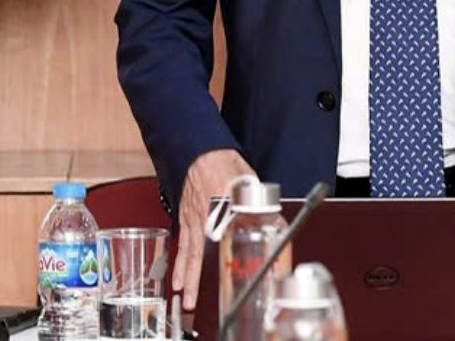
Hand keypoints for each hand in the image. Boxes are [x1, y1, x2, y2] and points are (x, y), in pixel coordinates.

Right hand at [172, 147, 253, 311]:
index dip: (230, 262)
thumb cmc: (223, 162)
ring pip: (188, 252)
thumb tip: (276, 220)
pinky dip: (179, 261)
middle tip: (194, 302)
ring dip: (186, 276)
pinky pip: (182, 243)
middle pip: (200, 255)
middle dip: (197, 281)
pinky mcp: (186, 217)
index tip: (233, 283)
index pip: (228, 241)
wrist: (201, 151)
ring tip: (184, 296)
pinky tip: (178, 275)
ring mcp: (193, 219)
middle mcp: (205, 218)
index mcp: (222, 210)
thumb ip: (260, 204)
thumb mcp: (249, 182)